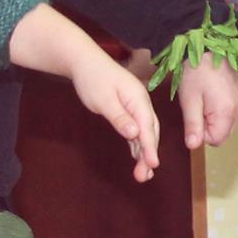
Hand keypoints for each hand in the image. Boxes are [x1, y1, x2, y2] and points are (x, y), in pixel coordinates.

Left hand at [72, 49, 162, 182]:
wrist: (85, 61)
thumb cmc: (93, 79)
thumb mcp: (104, 100)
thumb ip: (120, 118)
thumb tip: (135, 133)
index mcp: (138, 100)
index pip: (147, 127)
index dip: (150, 147)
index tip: (153, 165)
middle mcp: (141, 104)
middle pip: (149, 132)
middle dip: (148, 154)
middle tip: (144, 176)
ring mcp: (135, 107)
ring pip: (144, 133)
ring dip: (143, 153)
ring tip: (143, 175)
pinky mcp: (127, 111)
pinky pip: (136, 131)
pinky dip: (137, 145)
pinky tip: (137, 158)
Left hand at [176, 52, 237, 148]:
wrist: (211, 48)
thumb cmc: (197, 72)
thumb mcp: (190, 100)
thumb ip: (192, 125)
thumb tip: (193, 146)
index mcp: (227, 113)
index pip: (215, 141)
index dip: (201, 133)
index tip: (195, 114)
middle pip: (222, 135)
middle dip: (208, 127)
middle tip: (199, 106)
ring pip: (226, 126)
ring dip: (214, 120)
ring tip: (206, 99)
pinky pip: (231, 117)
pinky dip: (220, 113)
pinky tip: (213, 97)